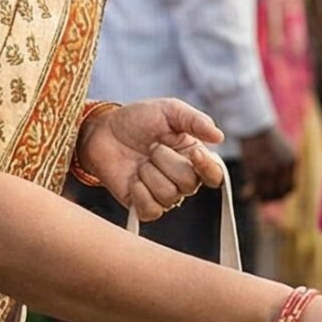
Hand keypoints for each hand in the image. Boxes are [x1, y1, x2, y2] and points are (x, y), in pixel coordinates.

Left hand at [80, 99, 226, 221]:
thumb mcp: (168, 111)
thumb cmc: (138, 119)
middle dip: (165, 161)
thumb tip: (219, 136)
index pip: (215, 175)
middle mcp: (182, 179)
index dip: (208, 168)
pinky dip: (140, 193)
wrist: (102, 131)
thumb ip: (195, 121)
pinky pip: (151, 210)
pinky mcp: (142, 206)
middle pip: (188, 184)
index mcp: (193, 157)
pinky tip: (133, 179)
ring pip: (169, 196)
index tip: (195, 153)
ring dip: (149, 174)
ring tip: (140, 161)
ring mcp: (162, 195)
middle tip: (151, 147)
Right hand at [239, 129, 297, 203]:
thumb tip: (277, 185)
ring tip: (251, 195)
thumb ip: (282, 167)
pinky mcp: (258, 168)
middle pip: (281, 192)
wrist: (253, 123)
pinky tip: (245, 194)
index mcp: (293, 161)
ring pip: (268, 192)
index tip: (272, 196)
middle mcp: (285, 166)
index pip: (291, 187)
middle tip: (260, 198)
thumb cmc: (264, 138)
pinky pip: (256, 188)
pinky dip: (251, 194)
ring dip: (260, 197)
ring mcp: (272, 168)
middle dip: (270, 198)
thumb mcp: (281, 150)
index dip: (281, 194)